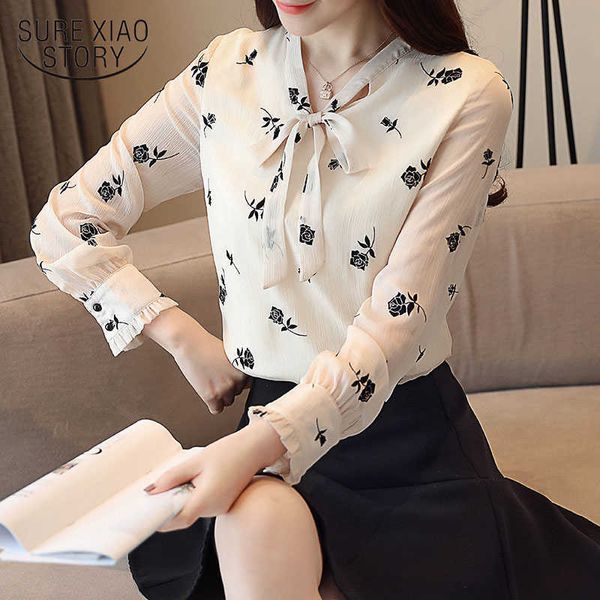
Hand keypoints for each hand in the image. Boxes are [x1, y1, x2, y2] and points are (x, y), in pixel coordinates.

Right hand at [143, 306, 251, 413]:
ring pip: (227, 401)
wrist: (189, 344)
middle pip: (237, 393)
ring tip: (211, 381)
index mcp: (245, 369)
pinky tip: (207, 392)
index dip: (237, 380)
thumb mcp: (231, 353)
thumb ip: (239, 368)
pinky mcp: (211, 396)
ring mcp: (225, 389)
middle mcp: (237, 380)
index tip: (230, 377)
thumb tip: (244, 380)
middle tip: (217, 376)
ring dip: (220, 394)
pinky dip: (212, 404)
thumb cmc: (207, 345)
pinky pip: (217, 409)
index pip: (248, 384)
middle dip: (228, 386)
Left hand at [145, 419, 287, 531]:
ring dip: (182, 498)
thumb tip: (152, 491)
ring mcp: (220, 508)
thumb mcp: (196, 461)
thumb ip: (173, 477)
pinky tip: (195, 479)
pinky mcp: (223, 503)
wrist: (255, 448)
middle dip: (169, 504)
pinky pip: (202, 504)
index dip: (160, 519)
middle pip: (183, 515)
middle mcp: (214, 508)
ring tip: (184, 477)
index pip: (177, 519)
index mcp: (206, 499)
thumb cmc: (229, 452)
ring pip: (192, 509)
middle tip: (158, 489)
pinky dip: (193, 495)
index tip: (145, 513)